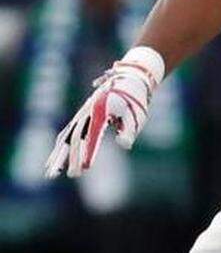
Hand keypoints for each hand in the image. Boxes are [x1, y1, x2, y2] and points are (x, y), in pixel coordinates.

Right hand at [43, 47, 162, 178]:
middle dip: (72, 157)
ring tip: (51, 174)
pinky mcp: (82, 115)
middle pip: (75, 137)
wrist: (129, 76)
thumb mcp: (137, 114)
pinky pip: (68, 133)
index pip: (93, 135)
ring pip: (67, 136)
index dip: (89, 151)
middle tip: (72, 176)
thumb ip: (129, 130)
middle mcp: (88, 111)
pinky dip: (61, 147)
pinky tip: (54, 161)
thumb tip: (124, 146)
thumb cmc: (135, 98)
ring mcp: (83, 113)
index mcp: (102, 109)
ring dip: (59, 155)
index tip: (86, 168)